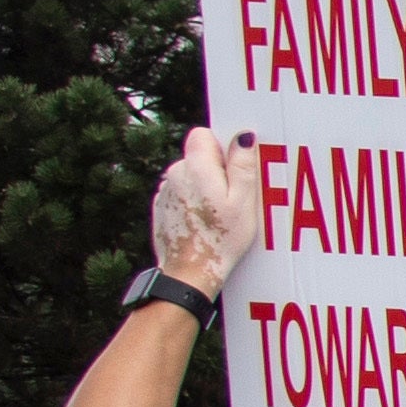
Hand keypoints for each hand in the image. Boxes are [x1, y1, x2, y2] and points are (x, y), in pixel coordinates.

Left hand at [150, 125, 257, 294]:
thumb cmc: (221, 240)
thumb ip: (242, 166)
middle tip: (233, 197)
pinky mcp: (161, 207)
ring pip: (189, 175)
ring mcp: (164, 191)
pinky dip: (193, 201)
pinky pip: (181, 193)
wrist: (189, 272)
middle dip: (216, 169)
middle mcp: (174, 174)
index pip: (202, 134)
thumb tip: (243, 137)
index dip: (221, 146)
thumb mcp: (243, 202)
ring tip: (219, 213)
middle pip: (197, 156)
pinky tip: (205, 221)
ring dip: (204, 186)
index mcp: (195, 167)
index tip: (234, 167)